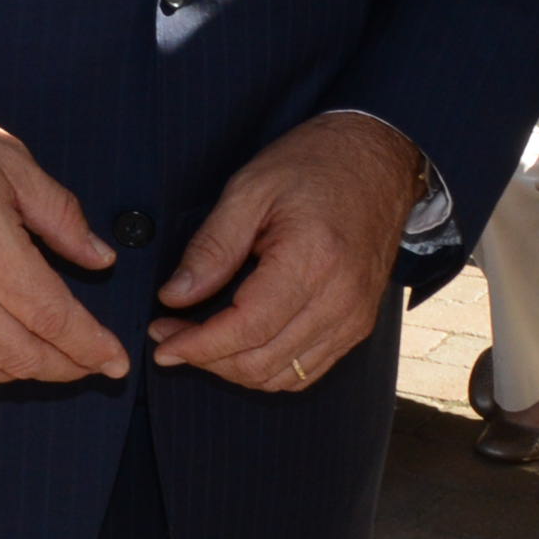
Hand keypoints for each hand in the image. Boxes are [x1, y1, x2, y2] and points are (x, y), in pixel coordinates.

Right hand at [0, 72, 123, 386]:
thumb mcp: (7, 158)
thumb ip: (59, 213)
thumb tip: (99, 258)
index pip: (52, 318)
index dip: (92, 347)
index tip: (117, 362)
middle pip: (21, 356)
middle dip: (67, 367)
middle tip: (89, 361)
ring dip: (21, 372)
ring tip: (43, 354)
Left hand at [148, 112, 420, 392]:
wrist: (377, 162)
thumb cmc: (313, 166)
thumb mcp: (249, 190)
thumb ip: (211, 248)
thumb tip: (174, 297)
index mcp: (313, 260)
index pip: (247, 328)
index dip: (198, 345)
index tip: (161, 342)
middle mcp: (340, 300)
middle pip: (262, 361)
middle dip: (206, 358)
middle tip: (168, 335)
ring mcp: (354, 318)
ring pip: (282, 376)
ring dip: (233, 368)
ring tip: (197, 340)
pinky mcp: (358, 325)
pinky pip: (306, 371)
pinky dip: (266, 368)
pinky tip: (238, 344)